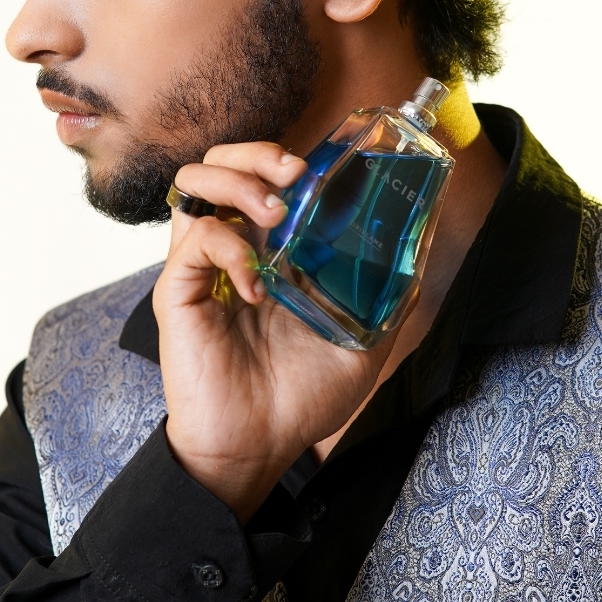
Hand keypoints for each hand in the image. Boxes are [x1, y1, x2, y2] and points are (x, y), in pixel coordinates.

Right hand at [153, 142, 393, 521]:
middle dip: (255, 153)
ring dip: (237, 183)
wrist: (259, 447)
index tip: (318, 169)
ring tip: (273, 212)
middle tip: (294, 175)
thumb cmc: (300, 398)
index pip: (258, 175)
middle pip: (218, 163)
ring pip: (193, 183)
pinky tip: (257, 285)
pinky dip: (230, 249)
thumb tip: (424, 250)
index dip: (280, 156)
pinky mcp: (177, 291)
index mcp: (264, 249)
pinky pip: (194, 240)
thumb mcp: (361, 340)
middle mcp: (228, 247)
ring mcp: (200, 267)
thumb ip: (388, 295)